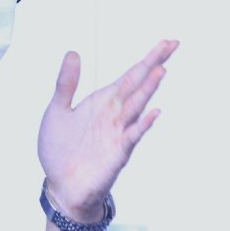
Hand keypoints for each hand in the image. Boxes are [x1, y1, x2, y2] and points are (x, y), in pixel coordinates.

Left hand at [37, 39, 179, 221]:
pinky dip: (143, 125)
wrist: (61, 187)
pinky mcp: (117, 154)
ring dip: (148, 89)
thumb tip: (72, 53)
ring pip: (137, 106)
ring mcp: (118, 133)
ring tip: (161, 70)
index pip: (130, 76)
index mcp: (102, 102)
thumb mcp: (57, 110)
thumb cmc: (60, 151)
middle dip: (154, 64)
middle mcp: (115, 114)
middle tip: (172, 45)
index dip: (147, 59)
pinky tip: (153, 112)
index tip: (165, 43)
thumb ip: (66, 83)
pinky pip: (132, 136)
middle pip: (139, 85)